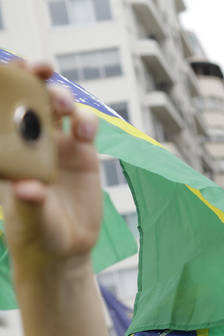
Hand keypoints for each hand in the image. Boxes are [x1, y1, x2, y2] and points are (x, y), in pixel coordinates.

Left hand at [0, 61, 100, 264]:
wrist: (64, 249)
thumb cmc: (35, 233)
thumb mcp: (29, 220)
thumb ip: (29, 203)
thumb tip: (29, 188)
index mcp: (4, 149)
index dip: (2, 82)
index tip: (7, 69)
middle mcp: (27, 140)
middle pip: (27, 95)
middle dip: (31, 75)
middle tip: (40, 69)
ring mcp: (55, 144)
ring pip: (56, 105)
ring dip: (60, 95)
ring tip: (64, 105)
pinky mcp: (82, 153)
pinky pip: (85, 125)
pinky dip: (87, 120)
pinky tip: (85, 130)